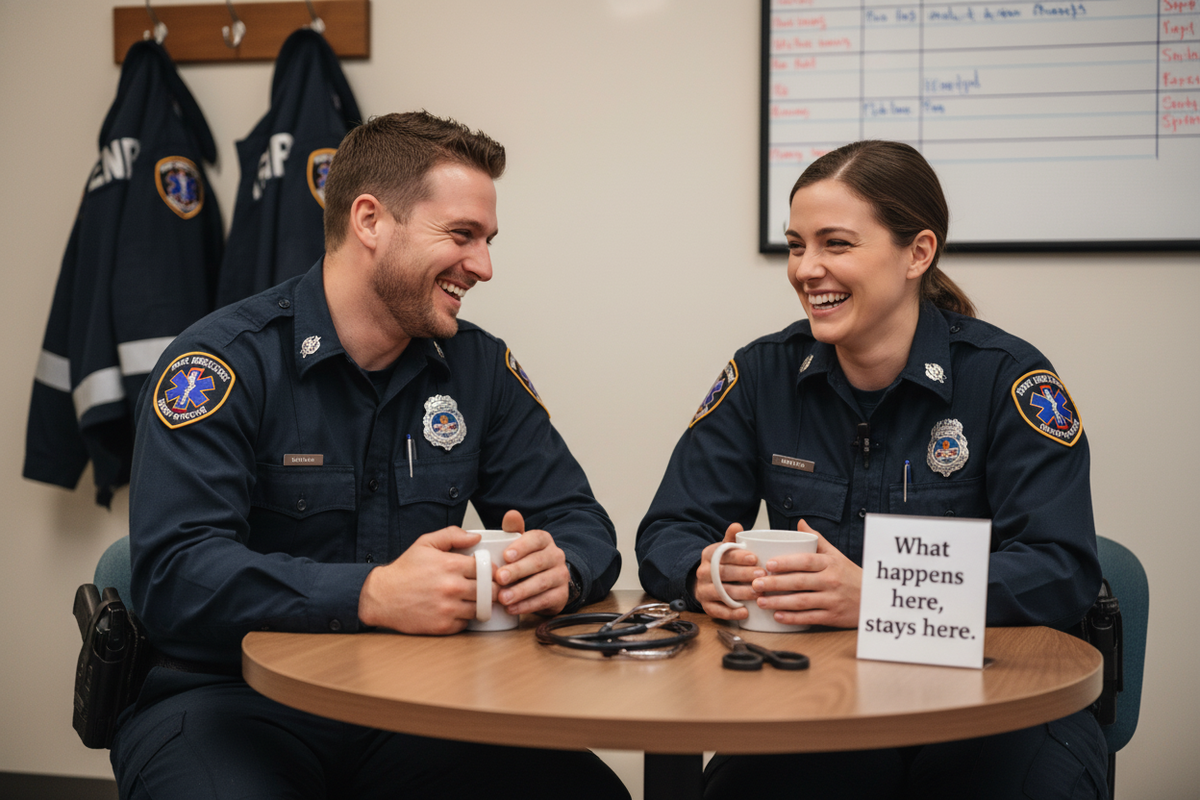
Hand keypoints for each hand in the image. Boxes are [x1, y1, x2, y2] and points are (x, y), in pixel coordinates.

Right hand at [357, 527, 484, 634]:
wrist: (382, 596)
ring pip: (481, 609)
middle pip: (490, 591)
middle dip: (491, 589)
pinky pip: (466, 623)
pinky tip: (457, 610)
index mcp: (450, 565)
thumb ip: (452, 535)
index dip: (490, 570)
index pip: (487, 569)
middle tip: (488, 588)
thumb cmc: (404, 571)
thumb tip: (476, 537)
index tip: (488, 573)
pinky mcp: (443, 626)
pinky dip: (464, 618)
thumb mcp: (425, 543)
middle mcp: (452, 588)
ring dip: (480, 605)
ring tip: (473, 599)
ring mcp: (448, 609)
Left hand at [494, 509, 570, 616]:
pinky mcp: (561, 595)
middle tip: (499, 578)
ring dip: (521, 591)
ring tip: (503, 598)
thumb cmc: (527, 560)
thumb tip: (511, 514)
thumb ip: (513, 530)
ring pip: (541, 583)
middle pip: (538, 562)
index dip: (521, 547)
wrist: (548, 582)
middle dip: (517, 571)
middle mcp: (556, 556)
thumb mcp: (520, 543)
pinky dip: (527, 606)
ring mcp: (561, 576)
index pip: (536, 539)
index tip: (506, 555)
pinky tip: (512, 608)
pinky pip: (545, 600)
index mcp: (544, 541)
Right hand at [693, 522, 759, 620]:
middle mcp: (703, 572)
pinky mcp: (707, 606)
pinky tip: (745, 612)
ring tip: (758, 594)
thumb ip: (731, 539)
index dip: (739, 557)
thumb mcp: (725, 549)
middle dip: (743, 575)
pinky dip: (732, 613)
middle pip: (723, 574)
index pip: (723, 555)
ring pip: (722, 592)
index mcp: (709, 555)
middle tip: (761, 575)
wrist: (705, 582)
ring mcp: (703, 590)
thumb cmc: (722, 564)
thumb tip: (737, 525)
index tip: (754, 558)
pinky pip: (718, 611)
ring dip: (741, 593)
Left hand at [750, 519, 862, 628]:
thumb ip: (817, 540)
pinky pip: (809, 617)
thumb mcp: (836, 555)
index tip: (768, 564)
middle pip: (799, 582)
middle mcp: (831, 581)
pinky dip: (792, 618)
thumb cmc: (850, 576)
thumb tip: (800, 523)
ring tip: (760, 601)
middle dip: (775, 583)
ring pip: (801, 601)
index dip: (786, 562)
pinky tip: (777, 616)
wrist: (873, 599)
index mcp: (830, 563)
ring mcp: (832, 600)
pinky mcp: (833, 617)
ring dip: (779, 602)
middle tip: (755, 584)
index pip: (806, 561)